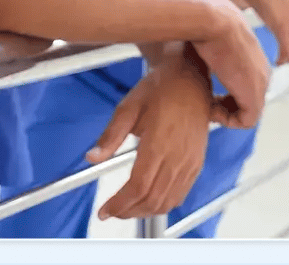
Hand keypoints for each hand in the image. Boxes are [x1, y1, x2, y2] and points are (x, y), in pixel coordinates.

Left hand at [85, 51, 211, 220]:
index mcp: (159, 144)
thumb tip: (92, 157)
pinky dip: (164, 204)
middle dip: (129, 211)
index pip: (138, 187)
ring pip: (168, 201)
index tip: (104, 211)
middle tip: (112, 211)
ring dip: (146, 211)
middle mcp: (177, 157)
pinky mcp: (197, 162)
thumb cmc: (160, 88)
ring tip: (127, 208)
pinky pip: (181, 194)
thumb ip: (110, 135)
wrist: (190, 77)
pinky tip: (150, 200)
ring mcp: (190, 162)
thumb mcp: (129, 106)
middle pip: (152, 199)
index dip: (120, 204)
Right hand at [189, 1, 270, 129]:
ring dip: (225, 112)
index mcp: (254, 53)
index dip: (223, 88)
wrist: (210, 19)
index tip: (204, 87)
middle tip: (204, 98)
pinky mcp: (255, 96)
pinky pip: (245, 120)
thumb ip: (209, 41)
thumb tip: (191, 42)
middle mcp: (262, 68)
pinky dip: (226, 119)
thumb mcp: (209, 31)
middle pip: (246, 96)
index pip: (244, 78)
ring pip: (246, 110)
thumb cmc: (203, 20)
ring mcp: (261, 83)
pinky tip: (210, 108)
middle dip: (225, 102)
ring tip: (206, 104)